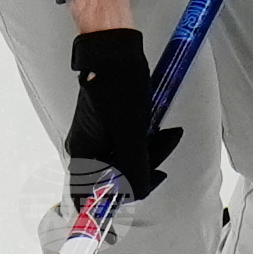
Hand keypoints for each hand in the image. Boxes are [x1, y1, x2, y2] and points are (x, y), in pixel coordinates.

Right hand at [66, 26, 181, 202]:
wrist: (115, 50)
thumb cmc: (119, 85)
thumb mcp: (131, 132)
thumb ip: (135, 168)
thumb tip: (138, 193)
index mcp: (84, 153)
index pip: (87, 196)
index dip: (110, 204)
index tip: (132, 203)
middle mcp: (86, 148)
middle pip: (113, 176)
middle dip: (142, 169)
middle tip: (162, 154)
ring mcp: (96, 135)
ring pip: (123, 159)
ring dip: (148, 152)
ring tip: (168, 135)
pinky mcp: (108, 124)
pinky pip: (126, 143)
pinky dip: (144, 141)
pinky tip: (159, 130)